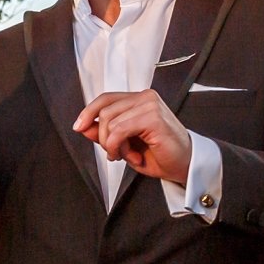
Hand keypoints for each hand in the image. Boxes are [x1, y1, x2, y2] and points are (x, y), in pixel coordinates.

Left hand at [75, 90, 192, 183]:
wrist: (185, 166)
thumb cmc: (160, 155)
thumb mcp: (125, 145)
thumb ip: (105, 133)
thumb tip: (83, 126)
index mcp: (139, 100)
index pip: (106, 99)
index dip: (89, 112)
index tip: (78, 127)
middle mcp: (145, 97)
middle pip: (105, 112)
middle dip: (104, 138)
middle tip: (116, 154)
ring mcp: (150, 105)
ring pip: (110, 122)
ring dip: (114, 146)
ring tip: (128, 156)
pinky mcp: (153, 117)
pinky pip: (119, 130)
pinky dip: (119, 147)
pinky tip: (132, 156)